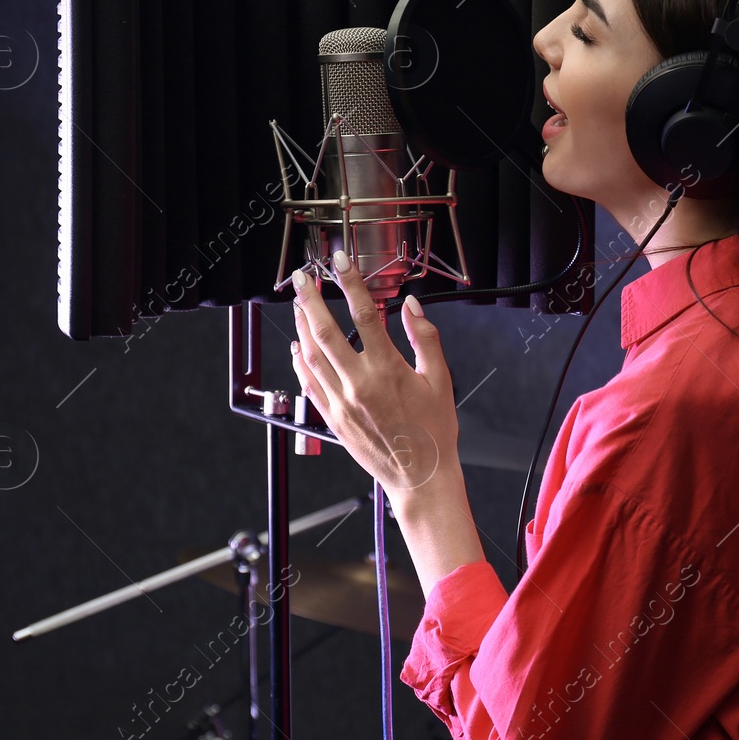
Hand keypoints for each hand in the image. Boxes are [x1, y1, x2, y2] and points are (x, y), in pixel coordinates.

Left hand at [289, 253, 458, 503]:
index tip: (340, 262)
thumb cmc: (434, 431)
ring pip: (312, 356)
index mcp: (388, 370)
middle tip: (301, 277)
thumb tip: (411, 306)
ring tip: (299, 304)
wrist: (420, 477)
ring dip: (302, 326)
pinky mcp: (332, 418)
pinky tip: (298, 347)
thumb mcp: (440, 379)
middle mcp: (359, 384)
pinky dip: (300, 362)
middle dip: (310, 299)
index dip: (350, 284)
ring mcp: (341, 402)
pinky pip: (309, 383)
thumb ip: (425, 338)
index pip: (363, 315)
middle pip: (325, 331)